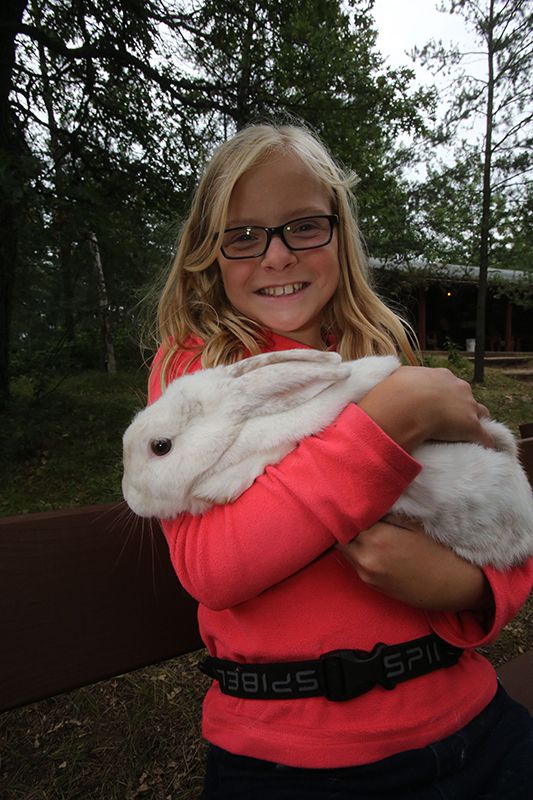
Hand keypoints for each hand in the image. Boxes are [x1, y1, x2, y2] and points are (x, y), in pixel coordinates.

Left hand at [337, 516, 493, 613]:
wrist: (452, 587)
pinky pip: (355, 564)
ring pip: (346, 551)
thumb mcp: (414, 524)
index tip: (354, 501)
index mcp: (377, 538)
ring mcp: (366, 574)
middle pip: (342, 536)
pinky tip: (372, 547)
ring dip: (351, 540)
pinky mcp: (371, 585)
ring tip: (365, 529)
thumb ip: (387, 514)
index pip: (348, 519)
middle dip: (347, 525)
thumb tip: (368, 502)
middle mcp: (366, 557)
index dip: (350, 509)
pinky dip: (359, 554)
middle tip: (357, 514)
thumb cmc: (437, 551)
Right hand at [358, 366, 491, 452]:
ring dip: (475, 422)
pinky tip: (481, 450)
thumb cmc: (398, 391)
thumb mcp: (398, 376)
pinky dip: (484, 443)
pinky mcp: (472, 428)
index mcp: (442, 376)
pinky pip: (485, 437)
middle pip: (468, 397)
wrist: (406, 405)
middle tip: (448, 420)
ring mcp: (468, 407)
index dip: (445, 395)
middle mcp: (459, 388)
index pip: (450, 384)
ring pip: (481, 414)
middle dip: (462, 407)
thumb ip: (404, 378)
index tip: (436, 405)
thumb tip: (399, 381)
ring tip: (466, 435)